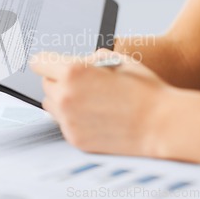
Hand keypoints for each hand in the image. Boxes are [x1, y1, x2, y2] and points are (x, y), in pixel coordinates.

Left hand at [29, 49, 173, 156]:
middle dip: (58, 80)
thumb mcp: (116, 59)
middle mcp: (65, 96)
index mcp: (73, 72)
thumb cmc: (143, 89)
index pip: (39, 62)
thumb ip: (88, 59)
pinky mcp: (74, 138)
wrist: (161, 124)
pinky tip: (94, 115)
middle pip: (45, 84)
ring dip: (62, 99)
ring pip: (51, 104)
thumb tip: (76, 62)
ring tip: (86, 99)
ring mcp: (68, 121)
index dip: (46, 61)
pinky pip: (63, 123)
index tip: (49, 63)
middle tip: (79, 82)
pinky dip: (73, 118)